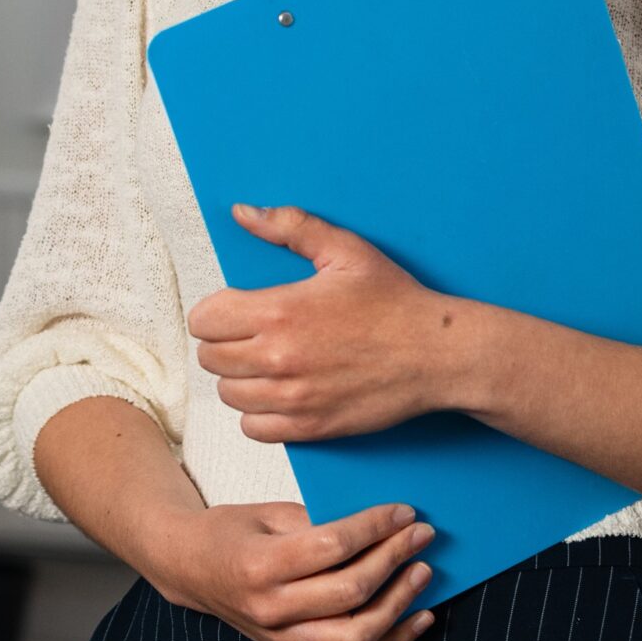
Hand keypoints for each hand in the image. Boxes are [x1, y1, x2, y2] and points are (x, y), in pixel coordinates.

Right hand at [147, 498, 438, 640]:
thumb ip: (318, 522)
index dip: (375, 528)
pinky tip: (419, 617)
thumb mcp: (267, 512)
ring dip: (400, 604)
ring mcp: (282, 639)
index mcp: (260, 565)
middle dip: (394, 559)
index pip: (332, 547)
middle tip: (422, 534)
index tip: (404, 511)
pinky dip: (392, 640)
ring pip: (356, 636)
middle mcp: (271, 609)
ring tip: (424, 573)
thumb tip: (379, 526)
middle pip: (350, 592)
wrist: (190, 570)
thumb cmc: (229, 532)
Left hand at [189, 202, 469, 441]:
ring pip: (228, 394)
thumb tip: (243, 212)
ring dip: (240, 378)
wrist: (437, 354)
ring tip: (266, 362)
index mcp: (279, 311)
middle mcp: (278, 358)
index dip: (214, 312)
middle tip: (251, 334)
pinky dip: (258, 413)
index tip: (234, 309)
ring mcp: (293, 397)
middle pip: (210, 358)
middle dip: (224, 342)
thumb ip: (290, 227)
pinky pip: (254, 428)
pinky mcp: (310, 427)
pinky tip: (279, 392)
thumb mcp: (345, 250)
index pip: (204, 320)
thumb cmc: (394, 301)